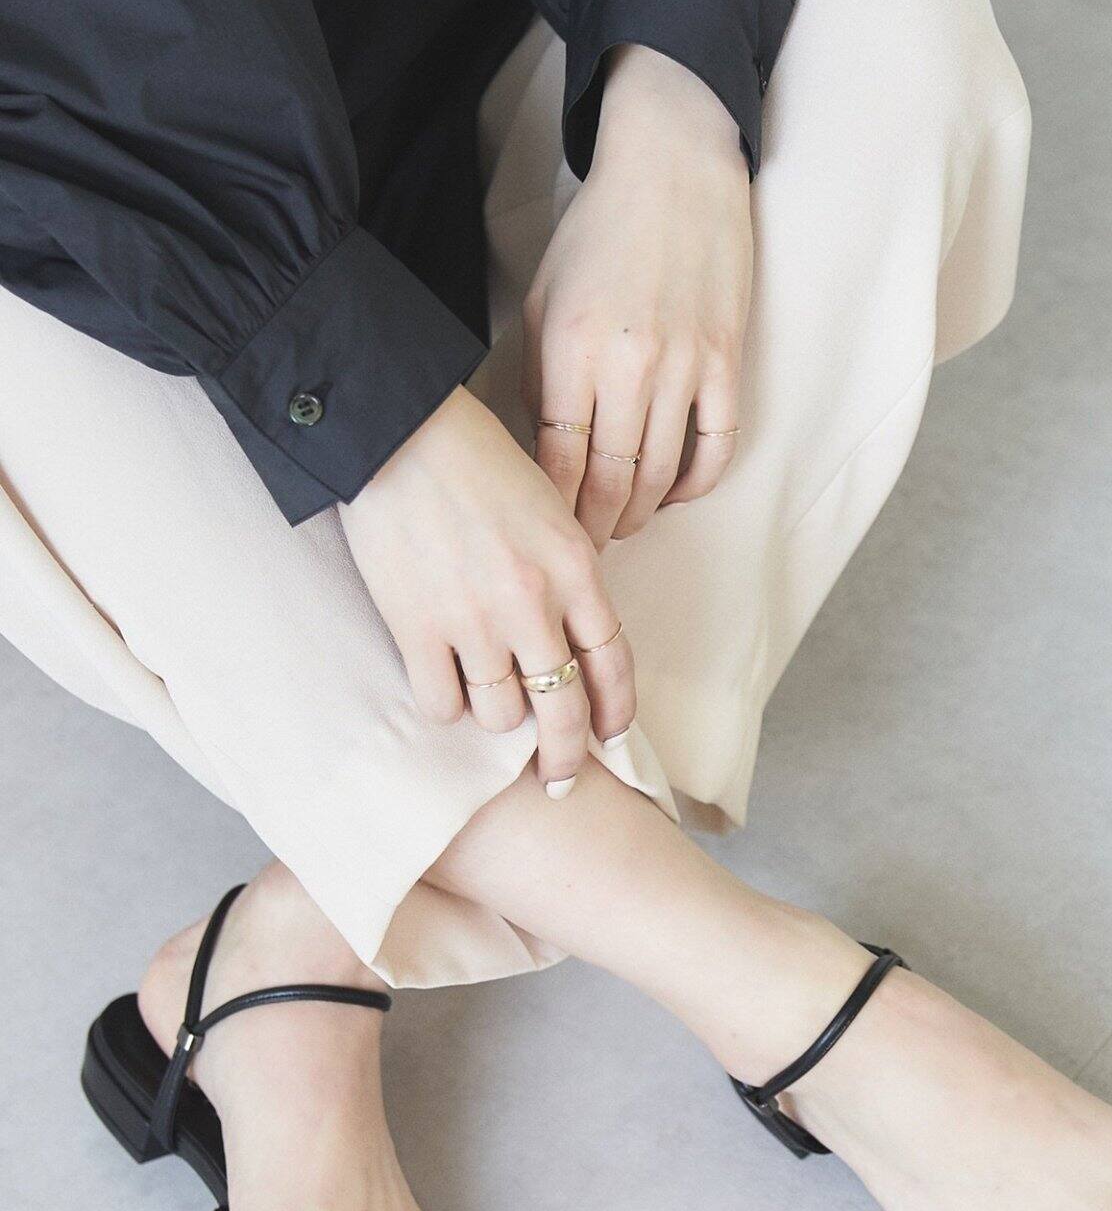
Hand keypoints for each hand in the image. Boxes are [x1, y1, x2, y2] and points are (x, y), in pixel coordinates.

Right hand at [338, 387, 634, 789]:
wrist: (396, 430)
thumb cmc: (474, 460)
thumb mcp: (549, 507)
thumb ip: (567, 573)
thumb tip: (573, 637)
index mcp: (576, 569)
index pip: (613, 663)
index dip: (616, 712)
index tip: (612, 736)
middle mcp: (533, 603)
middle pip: (564, 710)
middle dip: (564, 756)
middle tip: (557, 780)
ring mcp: (475, 621)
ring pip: (500, 716)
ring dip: (494, 717)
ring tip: (482, 695)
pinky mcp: (417, 629)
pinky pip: (442, 705)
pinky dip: (445, 704)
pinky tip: (440, 684)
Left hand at [523, 45, 753, 549]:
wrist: (674, 171)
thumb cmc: (598, 236)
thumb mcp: (542, 301)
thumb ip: (538, 379)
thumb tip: (540, 453)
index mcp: (573, 349)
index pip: (559, 462)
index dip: (554, 512)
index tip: (547, 535)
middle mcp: (629, 365)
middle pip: (610, 482)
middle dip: (594, 529)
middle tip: (584, 551)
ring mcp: (684, 367)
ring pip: (660, 475)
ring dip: (638, 514)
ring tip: (621, 526)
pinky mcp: (726, 363)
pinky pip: (716, 449)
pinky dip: (694, 485)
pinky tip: (673, 494)